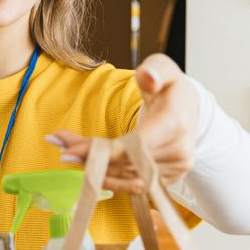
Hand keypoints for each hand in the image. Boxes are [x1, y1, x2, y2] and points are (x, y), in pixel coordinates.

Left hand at [45, 55, 199, 193]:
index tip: (70, 149)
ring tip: (68, 154)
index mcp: (176, 123)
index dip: (102, 151)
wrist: (188, 110)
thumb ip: (154, 69)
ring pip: (125, 176)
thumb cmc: (169, 87)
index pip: (135, 145)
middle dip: (91, 159)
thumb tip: (147, 76)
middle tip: (61, 149)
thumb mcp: (162, 68)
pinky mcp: (168, 180)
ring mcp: (176, 169)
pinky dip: (107, 175)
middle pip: (126, 163)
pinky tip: (88, 164)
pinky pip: (131, 182)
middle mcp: (179, 152)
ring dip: (95, 169)